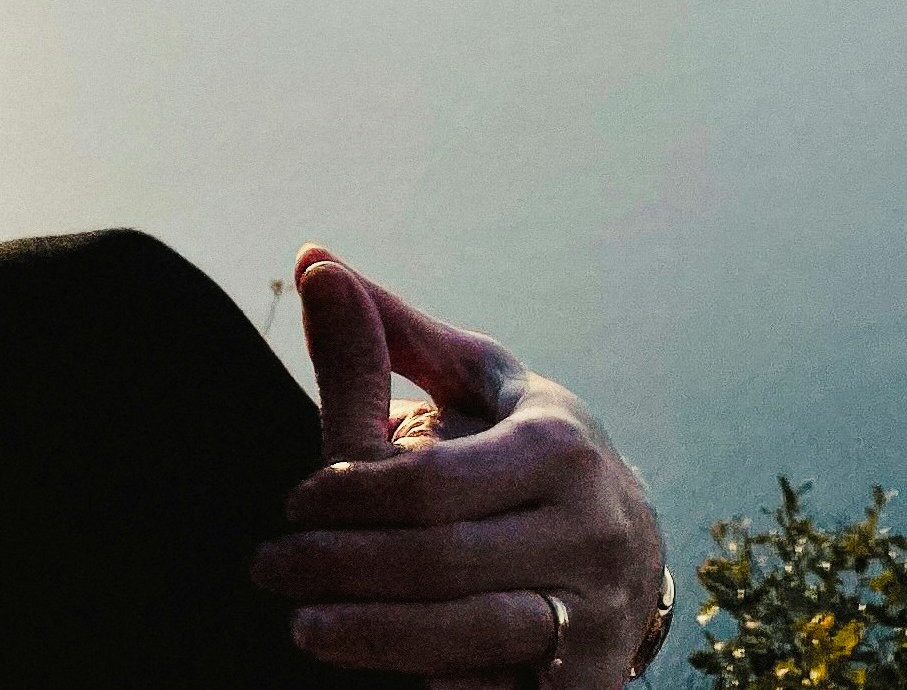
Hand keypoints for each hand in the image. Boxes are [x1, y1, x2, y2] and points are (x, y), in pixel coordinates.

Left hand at [254, 245, 666, 686]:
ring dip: (371, 636)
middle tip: (271, 569)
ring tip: (302, 625)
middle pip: (440, 559)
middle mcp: (591, 528)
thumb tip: (311, 260)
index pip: (429, 482)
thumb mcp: (475, 389)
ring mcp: (594, 610)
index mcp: (560, 446)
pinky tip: (381, 671)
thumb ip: (391, 337)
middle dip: (338, 566)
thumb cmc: (525, 454)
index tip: (293, 504)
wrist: (635, 551)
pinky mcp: (587, 681)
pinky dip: (439, 682)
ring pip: (471, 633)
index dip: (346, 496)